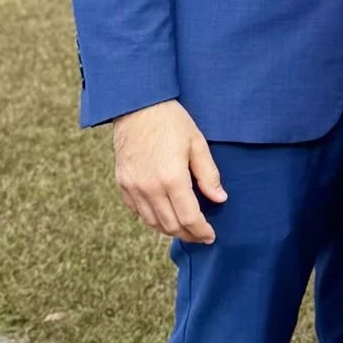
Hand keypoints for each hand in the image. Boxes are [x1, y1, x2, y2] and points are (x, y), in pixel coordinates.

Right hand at [113, 100, 226, 243]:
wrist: (137, 106)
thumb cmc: (171, 121)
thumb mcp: (197, 143)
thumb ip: (209, 174)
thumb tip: (220, 198)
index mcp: (172, 178)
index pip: (189, 217)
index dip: (201, 231)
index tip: (210, 236)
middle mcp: (150, 188)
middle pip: (171, 225)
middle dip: (188, 234)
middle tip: (200, 235)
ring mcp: (133, 187)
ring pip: (152, 222)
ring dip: (170, 229)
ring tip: (184, 228)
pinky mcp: (122, 184)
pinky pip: (137, 212)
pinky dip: (152, 219)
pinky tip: (163, 215)